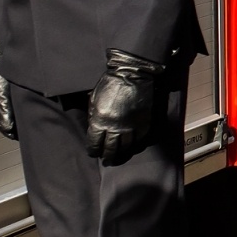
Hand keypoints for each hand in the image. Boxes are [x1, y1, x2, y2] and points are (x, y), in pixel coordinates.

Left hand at [86, 49, 163, 164]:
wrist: (131, 75)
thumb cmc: (108, 85)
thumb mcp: (93, 100)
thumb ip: (93, 117)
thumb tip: (94, 131)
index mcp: (99, 121)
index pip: (94, 143)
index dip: (93, 150)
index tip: (93, 153)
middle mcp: (115, 127)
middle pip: (110, 149)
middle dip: (107, 156)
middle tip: (106, 160)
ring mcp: (131, 126)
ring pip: (126, 147)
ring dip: (121, 153)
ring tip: (119, 156)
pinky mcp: (143, 123)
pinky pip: (139, 139)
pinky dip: (135, 144)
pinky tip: (132, 146)